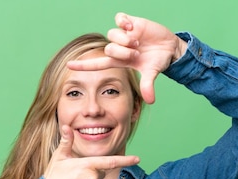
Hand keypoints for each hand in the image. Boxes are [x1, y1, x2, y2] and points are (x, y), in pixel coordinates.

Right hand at [44, 126, 139, 178]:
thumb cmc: (53, 175)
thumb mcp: (59, 156)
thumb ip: (66, 141)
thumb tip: (66, 126)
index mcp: (87, 165)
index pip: (111, 161)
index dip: (126, 160)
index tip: (137, 158)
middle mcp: (92, 178)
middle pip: (100, 172)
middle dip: (92, 171)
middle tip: (75, 173)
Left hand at [67, 12, 187, 103]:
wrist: (168, 47)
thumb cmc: (157, 61)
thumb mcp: (151, 73)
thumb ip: (147, 85)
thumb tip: (150, 101)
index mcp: (119, 61)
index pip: (97, 64)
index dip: (83, 65)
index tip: (69, 65)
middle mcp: (118, 47)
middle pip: (108, 49)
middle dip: (123, 52)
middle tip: (137, 53)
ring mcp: (123, 34)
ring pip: (112, 35)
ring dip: (125, 39)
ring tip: (137, 42)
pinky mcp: (130, 22)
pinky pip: (118, 18)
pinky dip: (123, 21)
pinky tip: (132, 26)